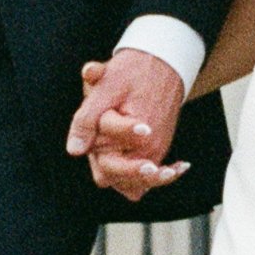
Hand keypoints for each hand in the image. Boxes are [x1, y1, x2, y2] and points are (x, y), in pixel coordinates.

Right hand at [66, 50, 186, 201]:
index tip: (146, 128)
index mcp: (90, 131)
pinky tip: (180, 166)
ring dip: (148, 180)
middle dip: (131, 171)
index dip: (123, 134)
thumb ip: (88, 116)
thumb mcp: (108, 88)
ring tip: (170, 170)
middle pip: (109, 174)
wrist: (148, 69)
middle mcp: (101, 150)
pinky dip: (161, 177)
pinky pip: (145, 183)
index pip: (99, 143)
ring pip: (129, 185)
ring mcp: (120, 158)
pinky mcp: (138, 160)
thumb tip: (75, 151)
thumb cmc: (125, 75)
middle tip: (152, 166)